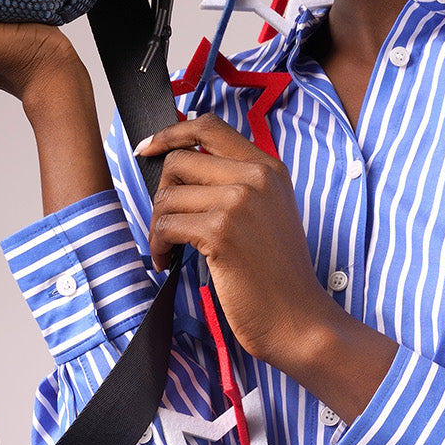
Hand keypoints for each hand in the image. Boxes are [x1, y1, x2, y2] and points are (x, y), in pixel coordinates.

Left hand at [136, 113, 335, 369]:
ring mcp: (239, 201)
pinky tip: (167, 261)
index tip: (147, 149)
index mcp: (268, 167)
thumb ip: (236, 182)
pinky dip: (159, 245)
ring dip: (158, 225)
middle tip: (167, 224)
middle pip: (179, 161)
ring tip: (169, 249)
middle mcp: (256, 176)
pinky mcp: (221, 231)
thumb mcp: (267, 212)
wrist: (297, 318)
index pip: (208, 126)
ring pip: (167, 195)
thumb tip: (179, 165)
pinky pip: (166, 225)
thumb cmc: (276, 274)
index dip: (170, 133)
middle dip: (162, 194)